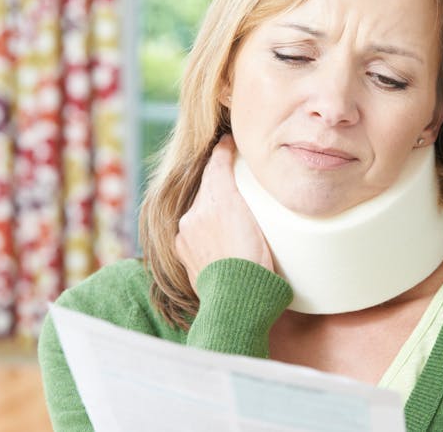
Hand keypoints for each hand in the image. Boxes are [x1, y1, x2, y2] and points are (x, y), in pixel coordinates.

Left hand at [175, 134, 274, 293]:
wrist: (237, 301)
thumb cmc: (256, 265)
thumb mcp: (260, 225)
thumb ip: (241, 197)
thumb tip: (234, 168)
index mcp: (216, 202)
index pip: (216, 166)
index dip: (223, 151)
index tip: (228, 142)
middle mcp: (194, 214)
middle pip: (208, 189)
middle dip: (220, 185)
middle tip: (237, 184)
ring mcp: (185, 235)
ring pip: (200, 212)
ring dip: (212, 211)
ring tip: (232, 219)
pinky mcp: (182, 253)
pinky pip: (193, 233)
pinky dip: (205, 232)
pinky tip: (220, 241)